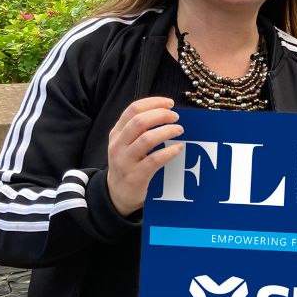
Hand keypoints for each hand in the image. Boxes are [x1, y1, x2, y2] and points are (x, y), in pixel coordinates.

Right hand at [106, 97, 184, 216]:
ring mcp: (125, 161)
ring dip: (166, 131)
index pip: (133, 109)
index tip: (169, 103)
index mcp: (116, 133)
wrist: (117, 194)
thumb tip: (166, 112)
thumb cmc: (128, 164)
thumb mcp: (125, 144)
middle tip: (176, 117)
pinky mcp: (135, 176)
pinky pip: (154, 160)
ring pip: (147, 139)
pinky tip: (179, 148)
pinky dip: (169, 151)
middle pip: (139, 121)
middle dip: (161, 115)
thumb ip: (139, 129)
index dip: (153, 102)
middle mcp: (118, 145)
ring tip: (179, 130)